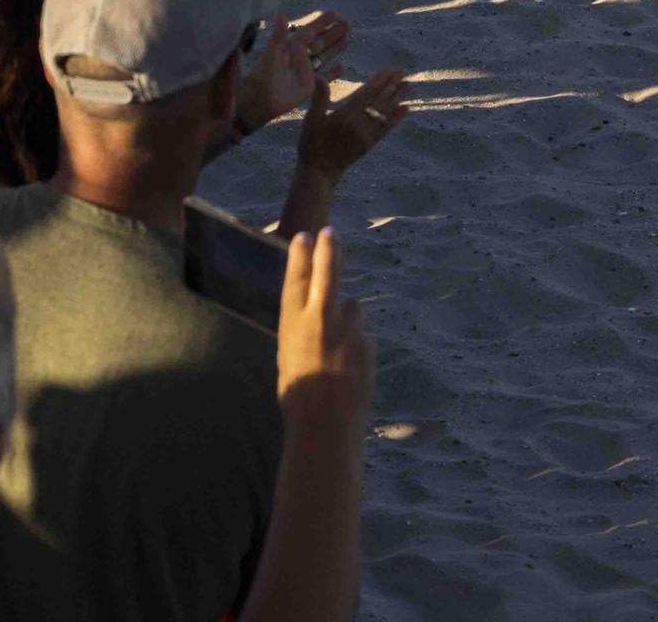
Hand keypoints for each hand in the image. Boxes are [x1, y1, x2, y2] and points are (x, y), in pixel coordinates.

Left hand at [237, 12, 350, 132]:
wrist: (261, 100)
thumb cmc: (264, 74)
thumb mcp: (273, 52)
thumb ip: (279, 34)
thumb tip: (280, 14)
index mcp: (291, 47)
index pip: (309, 31)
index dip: (321, 23)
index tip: (334, 13)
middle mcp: (300, 57)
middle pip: (319, 42)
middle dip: (333, 33)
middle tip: (347, 23)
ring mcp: (306, 71)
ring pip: (324, 56)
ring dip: (335, 48)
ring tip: (348, 38)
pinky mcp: (309, 86)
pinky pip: (325, 77)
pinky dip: (333, 73)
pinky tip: (344, 67)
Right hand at [277, 228, 374, 435]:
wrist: (326, 425)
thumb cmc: (299, 396)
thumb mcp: (289, 357)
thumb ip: (302, 331)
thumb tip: (313, 314)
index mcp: (294, 323)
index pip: (296, 278)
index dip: (300, 255)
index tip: (305, 237)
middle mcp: (321, 318)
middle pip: (328, 271)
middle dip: (329, 249)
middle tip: (330, 232)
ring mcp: (348, 328)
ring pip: (352, 308)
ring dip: (348, 320)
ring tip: (337, 353)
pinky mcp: (368, 342)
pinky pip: (362, 335)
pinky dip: (357, 345)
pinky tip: (349, 370)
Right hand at [297, 69, 408, 178]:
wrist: (320, 172)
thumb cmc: (311, 144)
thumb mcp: (310, 120)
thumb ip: (319, 98)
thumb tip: (318, 77)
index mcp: (346, 117)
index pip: (366, 95)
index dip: (379, 81)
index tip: (390, 70)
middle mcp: (360, 126)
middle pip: (379, 101)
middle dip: (392, 85)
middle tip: (403, 71)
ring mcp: (367, 136)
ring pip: (386, 113)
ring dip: (398, 98)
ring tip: (409, 84)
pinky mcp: (370, 144)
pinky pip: (386, 128)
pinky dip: (397, 117)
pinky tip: (405, 108)